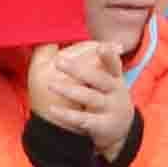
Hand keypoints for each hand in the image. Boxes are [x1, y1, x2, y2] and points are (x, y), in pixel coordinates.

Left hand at [26, 41, 134, 157]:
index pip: (112, 63)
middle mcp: (115, 90)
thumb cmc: (104, 95)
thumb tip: (60, 36)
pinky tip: (52, 110)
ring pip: (90, 98)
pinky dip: (67, 115)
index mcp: (113, 75)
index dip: (108, 55)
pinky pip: (83, 120)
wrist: (117, 130)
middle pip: (99, 78)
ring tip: (50, 84)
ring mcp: (110, 108)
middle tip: (59, 62)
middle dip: (80, 70)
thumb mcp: (104, 77)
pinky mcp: (102, 125)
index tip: (101, 47)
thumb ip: (88, 57)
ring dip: (70, 91)